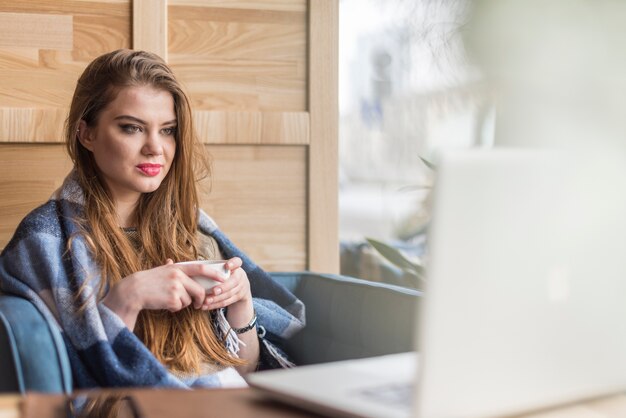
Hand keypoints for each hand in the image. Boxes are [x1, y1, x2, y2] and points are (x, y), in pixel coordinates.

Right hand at [102, 259, 226, 329]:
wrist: (133, 290)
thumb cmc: (147, 281)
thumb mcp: (159, 271)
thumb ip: (169, 268)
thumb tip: (170, 261)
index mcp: (178, 268)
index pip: (201, 268)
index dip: (214, 273)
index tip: (223, 278)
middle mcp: (178, 276)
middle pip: (199, 290)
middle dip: (200, 299)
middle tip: (198, 304)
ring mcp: (176, 287)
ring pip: (188, 300)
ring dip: (181, 304)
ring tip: (168, 299)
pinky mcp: (172, 299)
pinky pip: (180, 307)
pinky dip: (174, 308)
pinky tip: (164, 304)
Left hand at [201, 257, 251, 313]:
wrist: (240, 286)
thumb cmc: (226, 275)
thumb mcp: (225, 268)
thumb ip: (215, 267)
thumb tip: (195, 267)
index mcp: (236, 267)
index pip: (237, 262)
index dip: (233, 263)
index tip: (227, 266)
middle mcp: (240, 276)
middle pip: (234, 282)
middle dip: (223, 287)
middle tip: (213, 291)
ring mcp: (241, 288)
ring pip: (229, 294)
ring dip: (217, 298)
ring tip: (206, 301)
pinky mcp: (238, 298)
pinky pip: (226, 302)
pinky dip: (215, 305)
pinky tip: (206, 306)